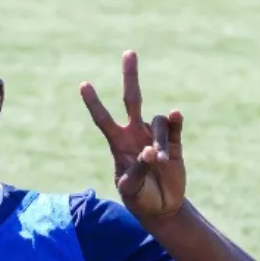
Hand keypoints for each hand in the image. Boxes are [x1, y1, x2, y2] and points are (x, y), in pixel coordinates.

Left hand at [80, 51, 184, 218]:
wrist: (161, 208)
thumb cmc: (138, 198)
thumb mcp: (130, 188)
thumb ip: (137, 168)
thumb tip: (150, 149)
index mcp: (118, 143)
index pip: (103, 119)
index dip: (94, 103)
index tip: (83, 84)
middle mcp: (135, 133)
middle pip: (131, 99)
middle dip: (130, 76)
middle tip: (129, 52)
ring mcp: (154, 136)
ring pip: (157, 123)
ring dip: (159, 141)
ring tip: (161, 162)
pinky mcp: (174, 143)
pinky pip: (174, 126)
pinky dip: (176, 121)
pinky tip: (176, 115)